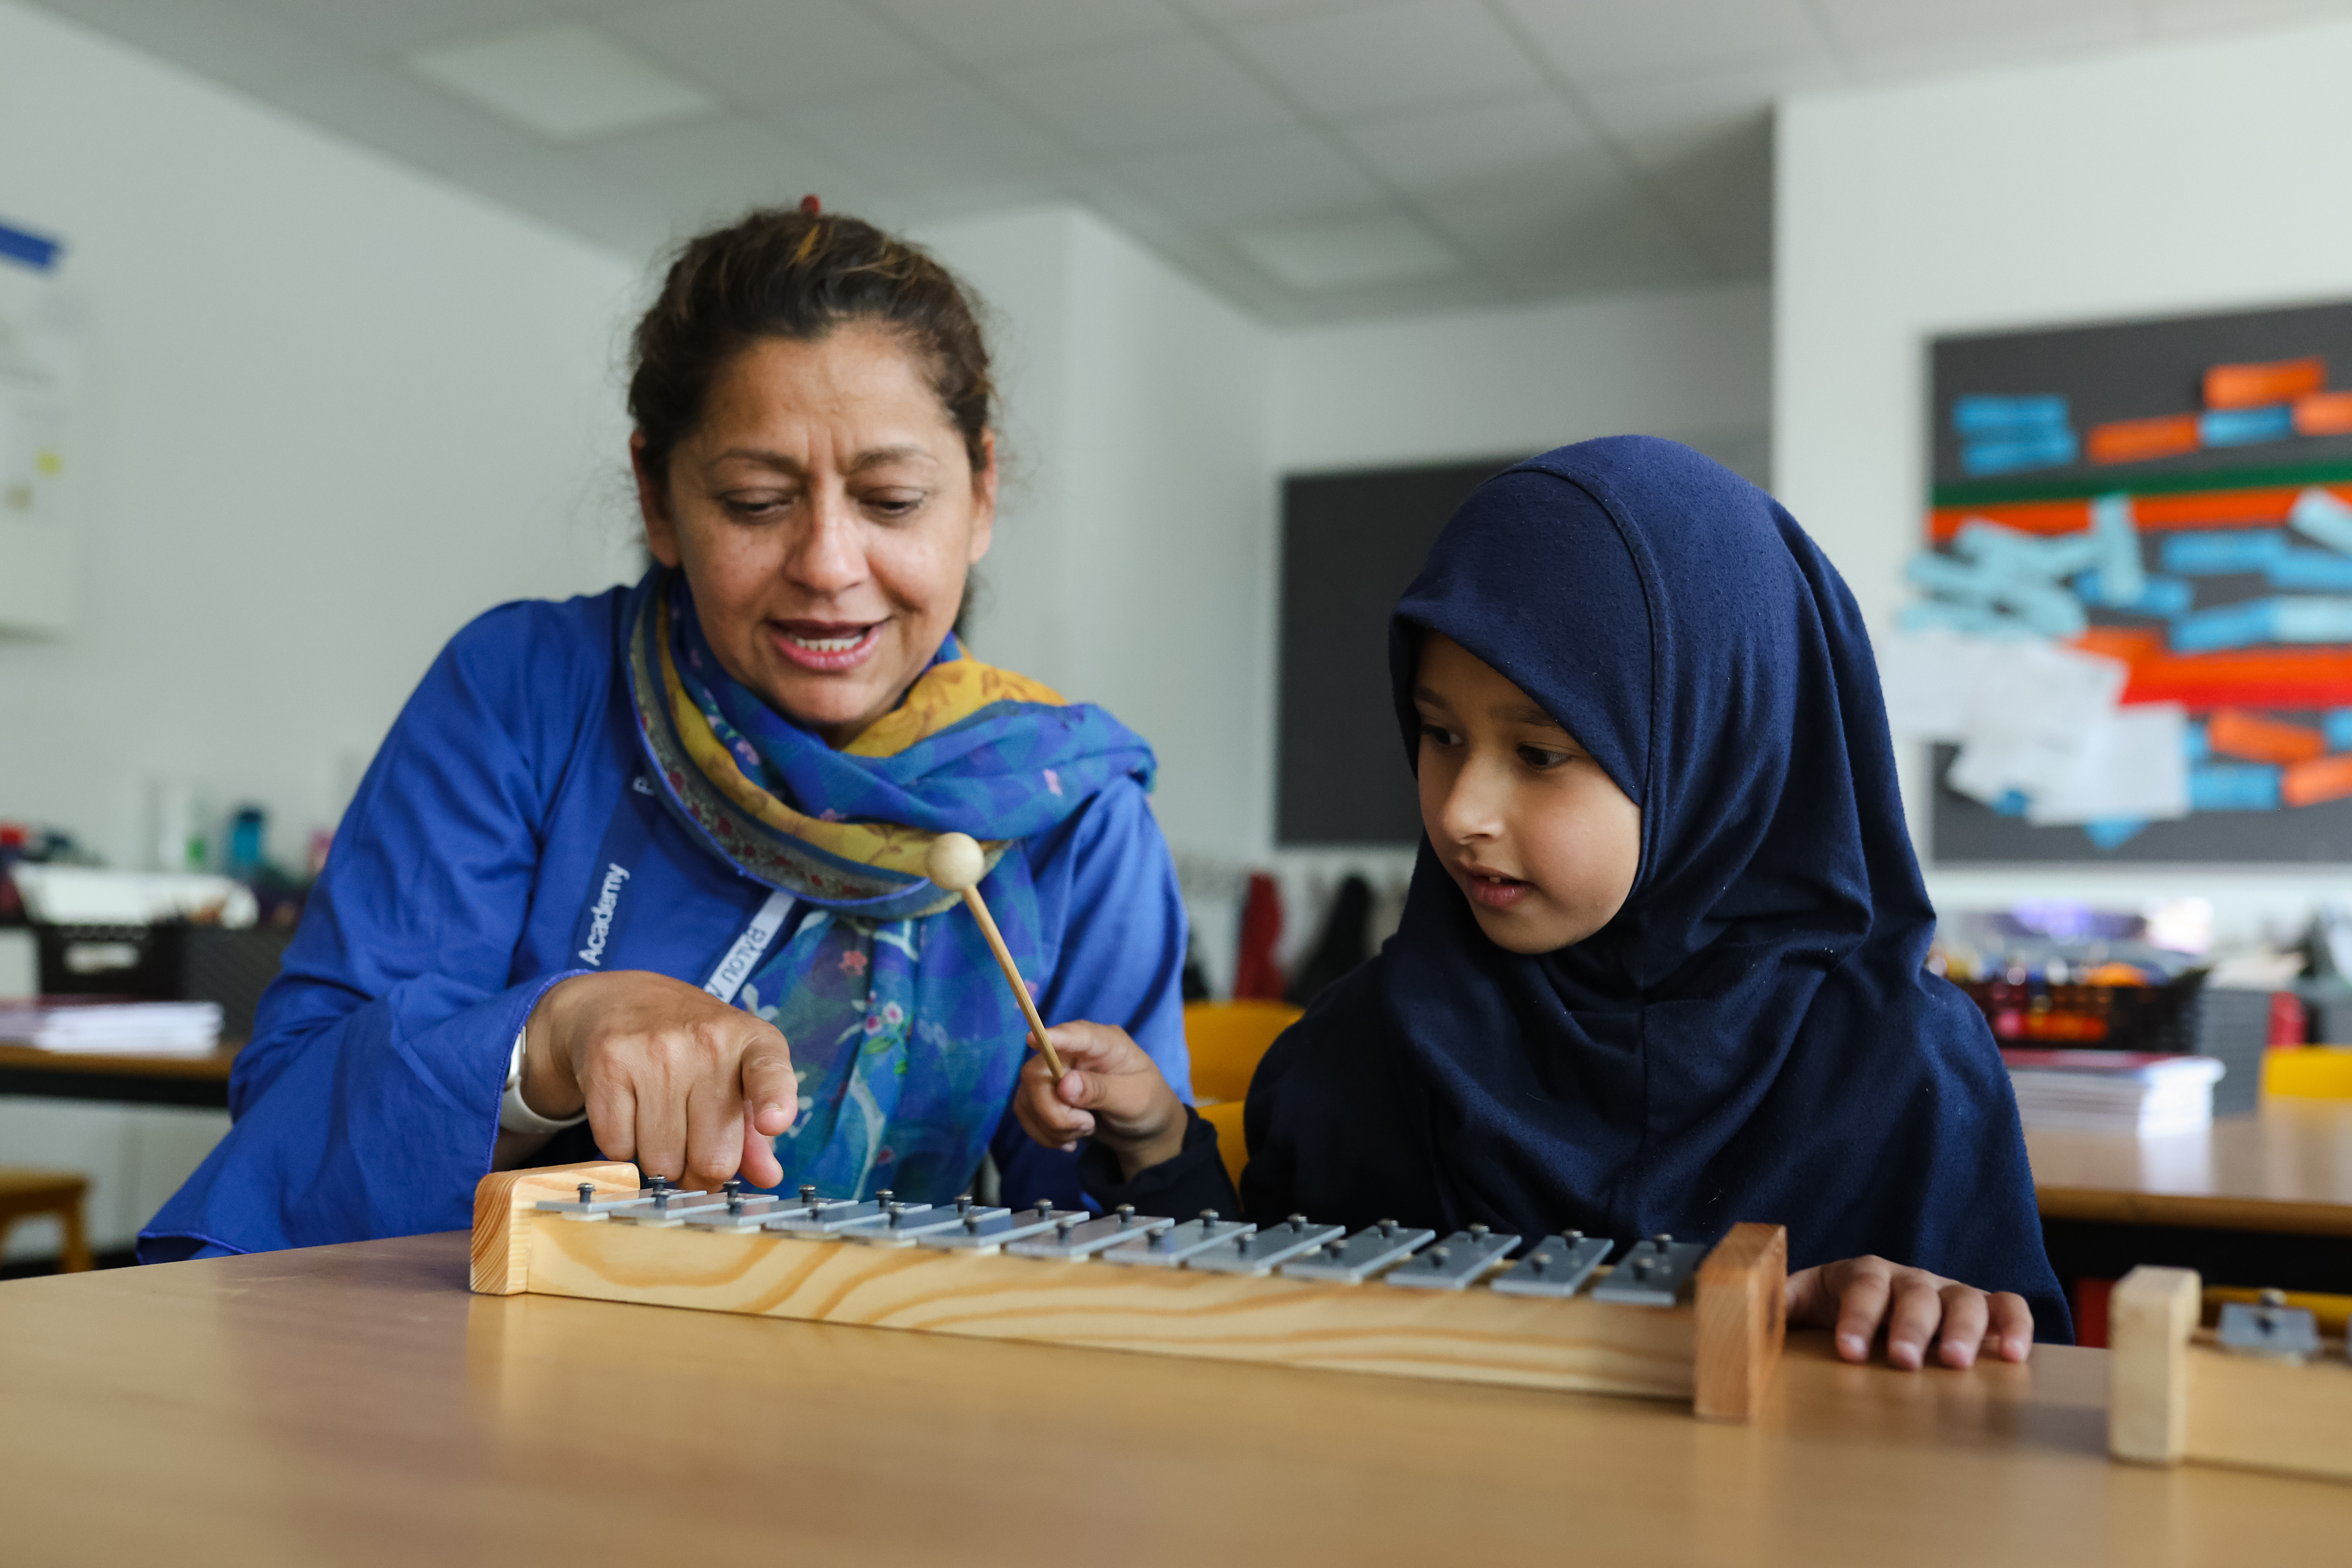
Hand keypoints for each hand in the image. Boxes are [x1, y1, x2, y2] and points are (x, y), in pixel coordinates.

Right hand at [521, 970, 796, 1188]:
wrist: (620, 1001)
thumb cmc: (693, 1051)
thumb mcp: (737, 1077)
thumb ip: (753, 1132)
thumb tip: (768, 1178)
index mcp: (753, 1042)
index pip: (770, 1074)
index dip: (775, 1102)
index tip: (773, 1122)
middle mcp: (708, 1041)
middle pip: (711, 1158)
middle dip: (700, 1172)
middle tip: (693, 1151)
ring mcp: (655, 1050)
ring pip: (661, 1162)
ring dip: (661, 1164)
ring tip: (661, 1127)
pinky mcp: (609, 1063)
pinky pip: (618, 1149)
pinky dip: (623, 1150)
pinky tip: (630, 1117)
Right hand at [1012, 1020, 1185, 1179]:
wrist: (1144, 1130)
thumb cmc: (1147, 1104)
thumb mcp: (1134, 1099)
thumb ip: (1101, 1091)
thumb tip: (1064, 1085)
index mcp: (1104, 1043)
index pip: (1076, 1034)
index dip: (1054, 1037)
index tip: (1032, 1039)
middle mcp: (1074, 1052)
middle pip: (1037, 1072)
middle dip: (1054, 1111)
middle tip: (1086, 1126)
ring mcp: (1056, 1072)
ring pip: (1027, 1096)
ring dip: (1052, 1126)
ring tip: (1085, 1131)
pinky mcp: (1045, 1094)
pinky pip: (1025, 1111)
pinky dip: (1044, 1132)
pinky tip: (1068, 1140)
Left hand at [1786, 1255, 2032, 1369]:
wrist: (1874, 1304)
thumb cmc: (1838, 1308)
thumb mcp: (1805, 1301)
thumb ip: (1780, 1300)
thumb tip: (1747, 1300)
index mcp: (1865, 1274)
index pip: (1863, 1287)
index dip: (1857, 1317)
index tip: (1848, 1351)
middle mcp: (1911, 1280)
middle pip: (1915, 1295)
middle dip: (1910, 1327)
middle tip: (1903, 1360)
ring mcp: (1950, 1293)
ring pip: (1965, 1301)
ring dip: (1962, 1331)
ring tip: (1957, 1363)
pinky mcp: (1984, 1311)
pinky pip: (2007, 1308)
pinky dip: (2015, 1326)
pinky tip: (2014, 1355)